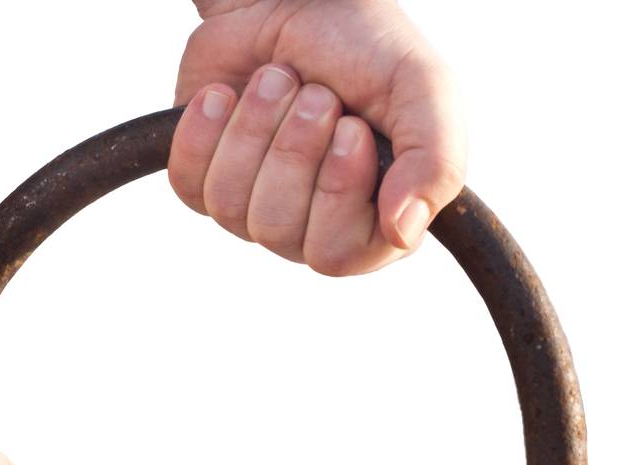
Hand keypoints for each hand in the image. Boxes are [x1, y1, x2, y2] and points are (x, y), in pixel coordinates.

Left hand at [169, 0, 464, 274]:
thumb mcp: (426, 93)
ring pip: (231, 208)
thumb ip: (436, 165)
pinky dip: (206, 131)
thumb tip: (403, 235)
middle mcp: (316, 227)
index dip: (337, 190)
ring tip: (277, 80)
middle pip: (279, 232)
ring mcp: (257, 209)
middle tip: (316, 95)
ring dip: (254, 128)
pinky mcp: (205, 181)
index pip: (338, 255)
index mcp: (377, 222)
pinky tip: (228, 94)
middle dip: (293, 149)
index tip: (353, 127)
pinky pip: (189, 186)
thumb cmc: (369, 48)